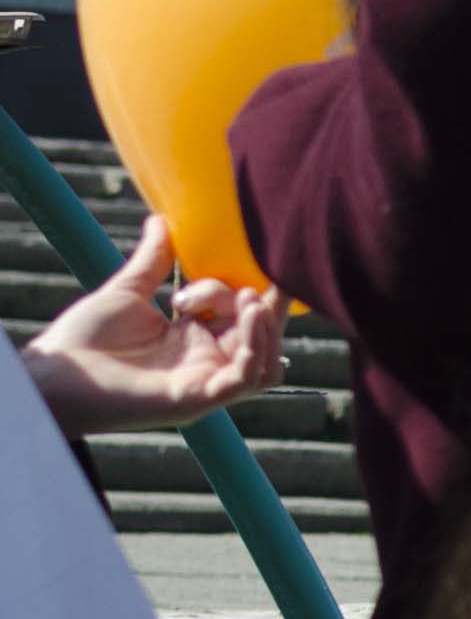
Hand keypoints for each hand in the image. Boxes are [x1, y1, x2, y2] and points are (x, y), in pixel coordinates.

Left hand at [26, 219, 284, 439]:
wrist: (53, 374)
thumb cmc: (82, 340)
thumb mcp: (127, 292)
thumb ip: (153, 261)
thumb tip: (161, 220)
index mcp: (192, 340)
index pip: (238, 314)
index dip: (234, 290)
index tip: (198, 278)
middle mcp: (205, 362)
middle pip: (261, 336)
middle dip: (263, 304)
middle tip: (251, 284)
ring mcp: (204, 383)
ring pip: (267, 362)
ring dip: (268, 329)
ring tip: (252, 299)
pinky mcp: (198, 398)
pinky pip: (247, 378)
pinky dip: (257, 347)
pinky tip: (250, 316)